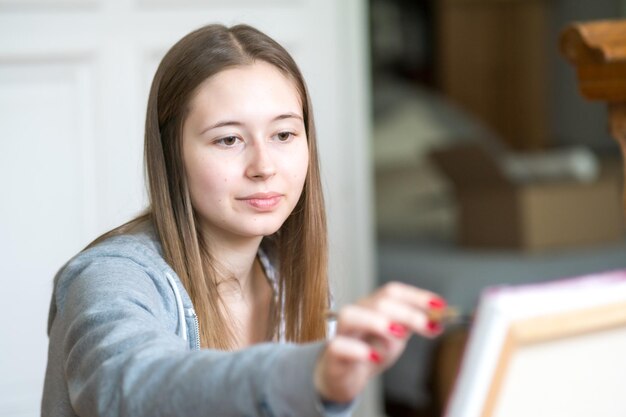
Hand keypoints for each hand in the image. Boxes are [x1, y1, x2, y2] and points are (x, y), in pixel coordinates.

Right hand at [313, 281, 445, 403]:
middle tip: (427, 325)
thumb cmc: (368, 351)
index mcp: (373, 306)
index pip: (393, 292)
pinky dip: (357, 349)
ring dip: (377, 322)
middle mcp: (357, 314)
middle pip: (378, 302)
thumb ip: (412, 324)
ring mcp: (343, 333)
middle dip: (407, 312)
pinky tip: (373, 357)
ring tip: (398, 334)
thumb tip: (438, 318)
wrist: (342, 376)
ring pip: (351, 316)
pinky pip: (339, 346)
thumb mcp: (395, 337)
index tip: (439, 306)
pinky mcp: (333, 354)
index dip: (417, 296)